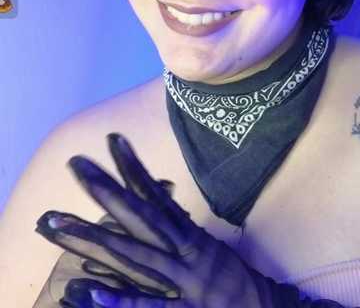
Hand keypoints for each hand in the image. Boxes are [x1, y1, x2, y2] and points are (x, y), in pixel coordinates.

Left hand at [35, 133, 346, 306]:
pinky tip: (87, 290)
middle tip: (75, 165)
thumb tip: (159, 201)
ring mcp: (181, 281)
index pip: (157, 196)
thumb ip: (180, 228)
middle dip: (105, 191)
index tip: (112, 140)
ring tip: (55, 222)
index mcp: (189, 236)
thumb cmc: (232, 281)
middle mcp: (183, 252)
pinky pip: (147, 305)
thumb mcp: (208, 247)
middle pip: (139, 217)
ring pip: (133, 255)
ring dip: (93, 238)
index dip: (134, 168)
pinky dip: (118, 298)